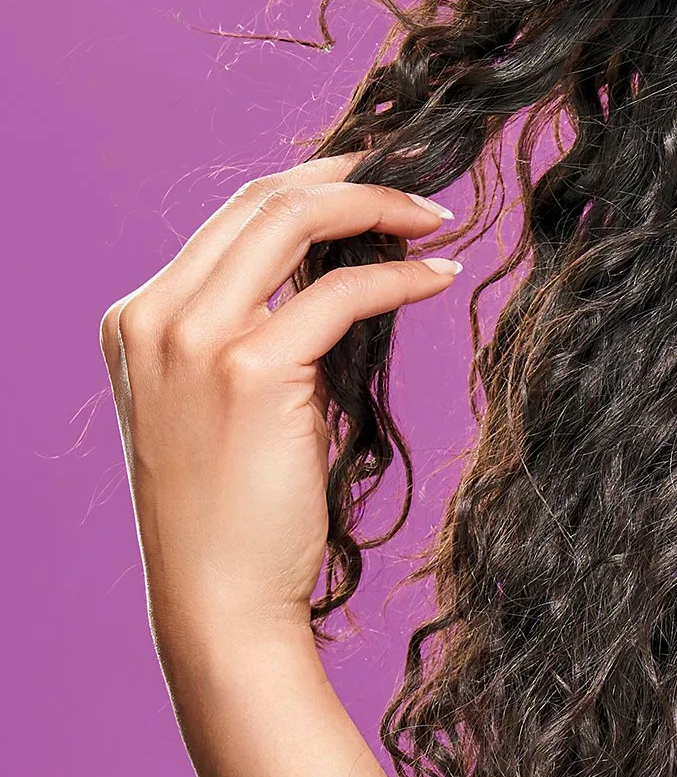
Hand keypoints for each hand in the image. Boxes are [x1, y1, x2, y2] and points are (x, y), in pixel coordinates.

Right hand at [100, 157, 460, 651]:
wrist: (215, 597)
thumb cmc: (230, 511)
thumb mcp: (217, 402)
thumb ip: (249, 332)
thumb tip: (337, 269)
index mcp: (136, 319)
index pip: (229, 217)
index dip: (309, 185)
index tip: (371, 179)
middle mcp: (153, 318)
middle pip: (259, 201)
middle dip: (347, 179)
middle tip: (417, 183)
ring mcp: (194, 340)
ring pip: (293, 222)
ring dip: (377, 207)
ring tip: (435, 218)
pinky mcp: (250, 372)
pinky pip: (341, 292)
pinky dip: (399, 275)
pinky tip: (439, 275)